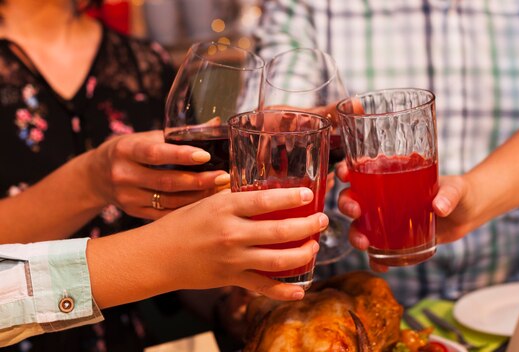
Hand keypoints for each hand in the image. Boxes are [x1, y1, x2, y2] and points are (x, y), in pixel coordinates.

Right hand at [88, 131, 228, 219]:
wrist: (95, 176)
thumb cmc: (129, 151)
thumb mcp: (145, 137)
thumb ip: (177, 134)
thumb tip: (215, 123)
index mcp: (126, 150)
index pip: (155, 154)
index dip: (180, 155)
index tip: (205, 155)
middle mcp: (123, 175)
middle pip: (166, 181)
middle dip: (199, 181)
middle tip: (224, 177)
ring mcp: (128, 197)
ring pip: (169, 201)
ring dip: (199, 197)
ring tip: (222, 190)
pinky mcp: (135, 213)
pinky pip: (166, 214)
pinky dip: (188, 209)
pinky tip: (207, 204)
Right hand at [148, 187, 326, 300]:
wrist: (157, 255)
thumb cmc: (183, 224)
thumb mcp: (209, 202)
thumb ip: (237, 200)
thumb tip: (269, 193)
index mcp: (225, 208)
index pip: (266, 200)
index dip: (292, 198)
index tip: (309, 196)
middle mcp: (232, 233)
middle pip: (280, 231)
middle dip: (308, 226)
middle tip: (321, 220)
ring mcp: (233, 259)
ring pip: (278, 260)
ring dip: (302, 254)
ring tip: (314, 246)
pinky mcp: (231, 278)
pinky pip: (263, 287)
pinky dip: (285, 291)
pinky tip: (302, 288)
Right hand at [335, 162, 471, 270]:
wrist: (468, 214)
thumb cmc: (459, 192)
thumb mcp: (455, 189)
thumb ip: (449, 195)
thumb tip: (439, 207)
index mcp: (392, 175)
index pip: (362, 169)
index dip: (347, 171)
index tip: (344, 174)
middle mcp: (383, 197)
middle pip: (353, 198)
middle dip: (347, 204)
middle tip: (355, 211)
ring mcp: (387, 219)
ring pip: (360, 226)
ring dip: (356, 234)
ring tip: (363, 244)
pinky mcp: (396, 238)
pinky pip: (379, 250)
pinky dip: (377, 259)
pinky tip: (381, 266)